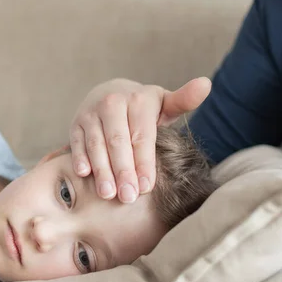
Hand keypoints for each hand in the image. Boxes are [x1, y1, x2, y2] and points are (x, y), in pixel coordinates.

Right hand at [69, 77, 210, 202]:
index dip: (144, 163)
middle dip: (123, 171)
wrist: (109, 94)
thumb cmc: (142, 109)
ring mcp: (91, 112)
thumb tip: (205, 84)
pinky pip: (76, 142)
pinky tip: (83, 174)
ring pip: (96, 143)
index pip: (142, 136)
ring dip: (101, 169)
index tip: (146, 188)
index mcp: (138, 100)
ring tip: (107, 194)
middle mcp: (112, 103)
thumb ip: (184, 99)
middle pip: (118, 142)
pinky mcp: (75, 122)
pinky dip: (79, 157)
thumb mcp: (164, 103)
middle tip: (127, 198)